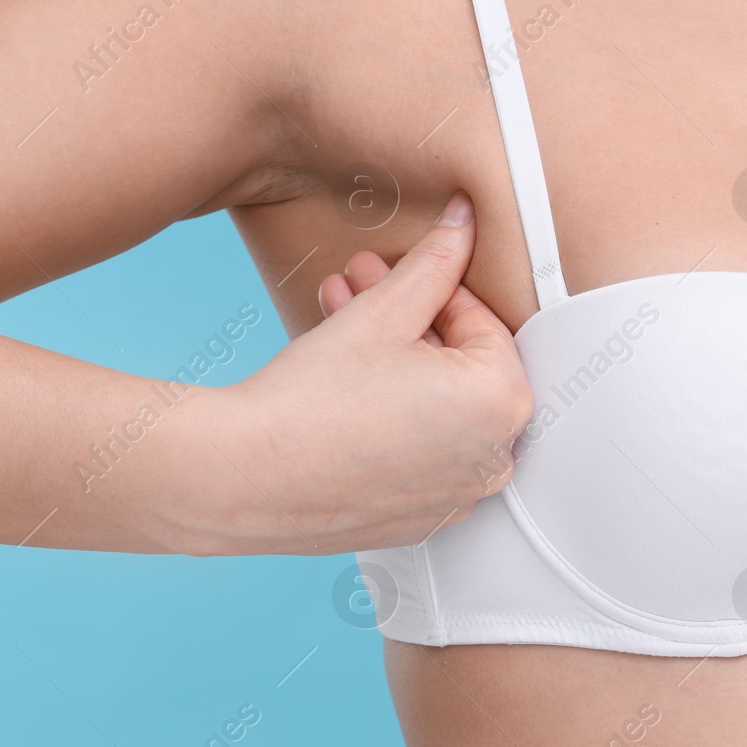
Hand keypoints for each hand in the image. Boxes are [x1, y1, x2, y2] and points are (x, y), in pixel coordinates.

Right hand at [202, 191, 532, 554]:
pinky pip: (415, 457)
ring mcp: (454, 499)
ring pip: (434, 411)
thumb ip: (434, 261)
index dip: (429, 287)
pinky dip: (390, 421)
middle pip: (458, 368)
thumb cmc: (312, 402)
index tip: (388, 273)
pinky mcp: (414, 523)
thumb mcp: (381, 312)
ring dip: (393, 365)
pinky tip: (342, 390)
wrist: (244, 479)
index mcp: (502, 403)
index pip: (483, 324)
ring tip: (333, 328)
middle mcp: (491, 460)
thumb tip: (464, 223)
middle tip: (355, 288)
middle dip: (405, 321)